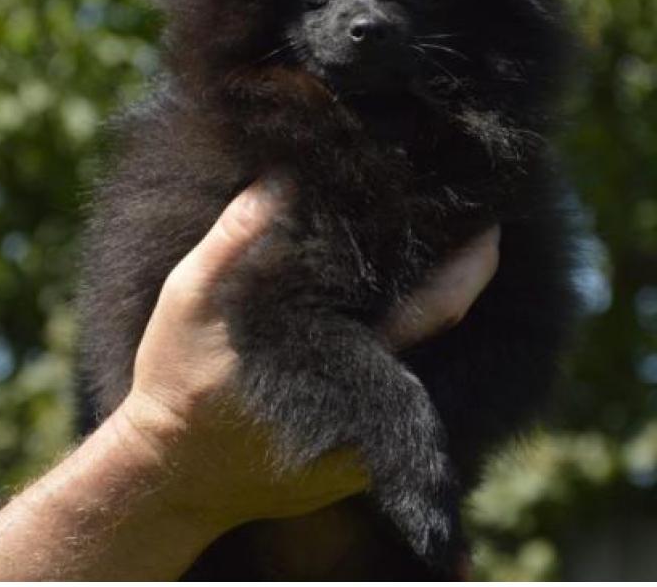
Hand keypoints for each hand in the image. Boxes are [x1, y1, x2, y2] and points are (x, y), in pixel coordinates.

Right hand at [117, 177, 499, 534]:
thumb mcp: (187, 300)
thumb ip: (233, 239)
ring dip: (432, 313)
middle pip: (441, 334)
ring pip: (422, 365)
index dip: (471, 265)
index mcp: (341, 362)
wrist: (168, 476)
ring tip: (435, 258)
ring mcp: (367, 442)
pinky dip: (404, 348)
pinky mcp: (356, 461)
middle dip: (462, 278)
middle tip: (472, 227)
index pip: (436, 309)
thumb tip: (281, 181)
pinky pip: (399, 394)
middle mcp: (369, 410)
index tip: (489, 221)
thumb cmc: (176, 380)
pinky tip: (389, 314)